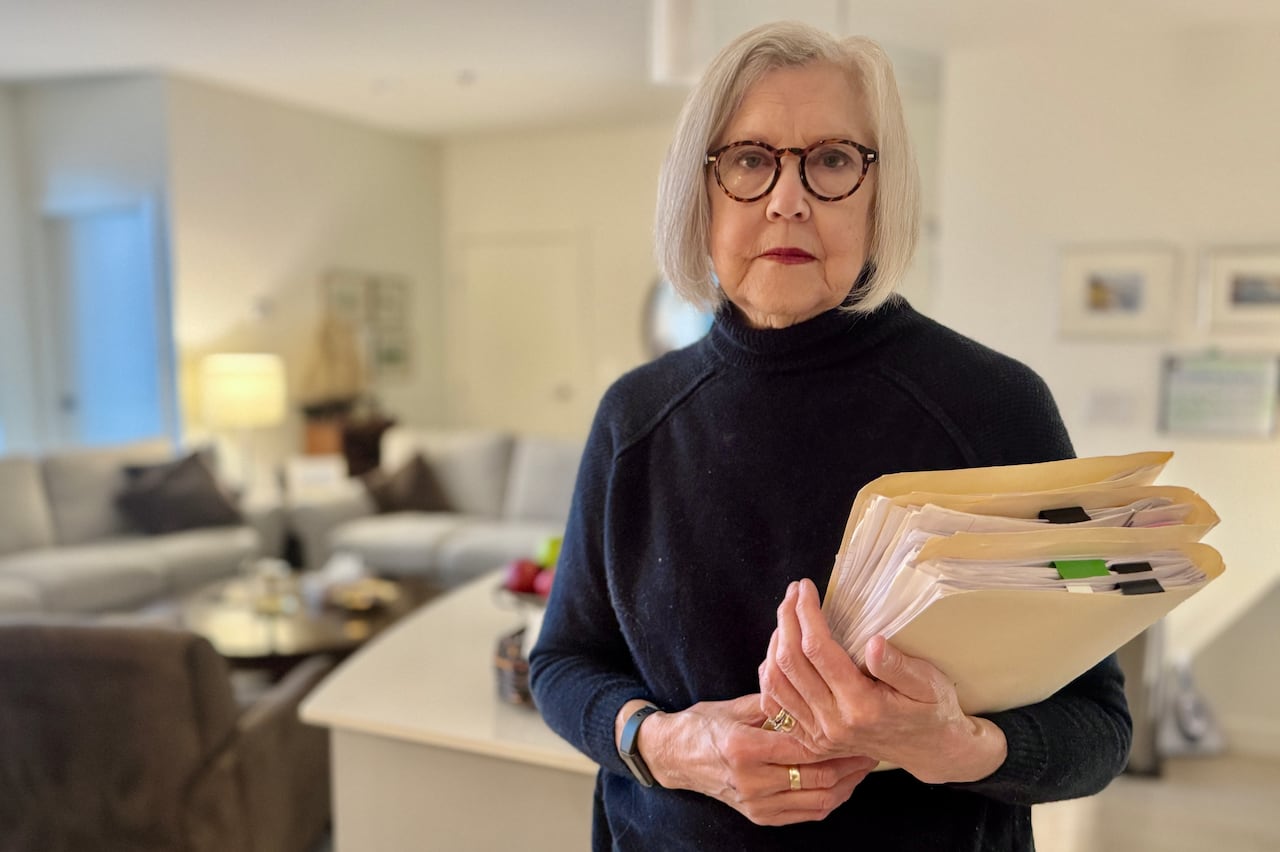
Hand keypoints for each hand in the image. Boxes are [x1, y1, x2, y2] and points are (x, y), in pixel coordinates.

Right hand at [634, 694, 876, 825]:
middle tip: (871, 747)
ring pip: (817, 801)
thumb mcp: (737, 706)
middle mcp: (751, 781)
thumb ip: (776, 702)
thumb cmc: (705, 725)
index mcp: (744, 748)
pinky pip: (805, 814)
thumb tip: (814, 688)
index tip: (858, 728)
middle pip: (816, 779)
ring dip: (846, 785)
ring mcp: (755, 803)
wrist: (675, 756)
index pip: (804, 748)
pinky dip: (829, 800)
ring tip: (862, 766)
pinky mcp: (759, 816)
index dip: (837, 740)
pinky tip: (842, 784)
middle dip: (849, 764)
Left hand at [758, 579, 1006, 783]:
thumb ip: (899, 666)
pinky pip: (775, 706)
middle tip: (793, 593)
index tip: (806, 588)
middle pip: (790, 663)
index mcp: (862, 707)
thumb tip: (873, 642)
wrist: (929, 750)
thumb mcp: (928, 684)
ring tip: (787, 617)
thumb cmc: (931, 709)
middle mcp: (833, 723)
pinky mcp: (811, 740)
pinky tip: (778, 652)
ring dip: (774, 644)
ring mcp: (819, 735)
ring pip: (775, 683)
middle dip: (787, 620)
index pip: (819, 651)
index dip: (807, 614)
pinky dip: (770, 675)